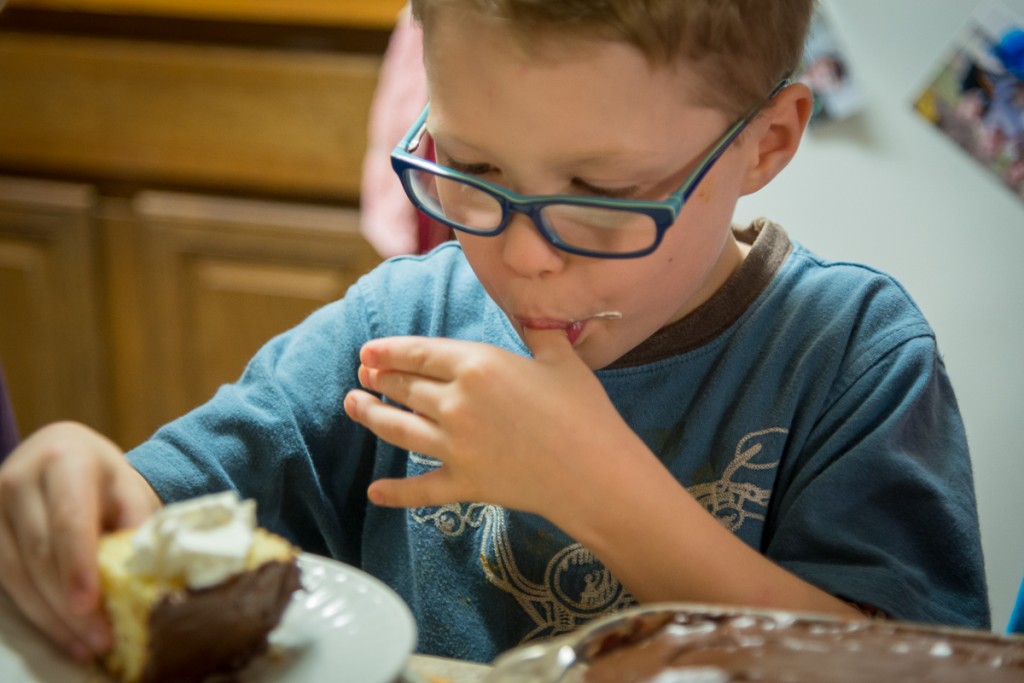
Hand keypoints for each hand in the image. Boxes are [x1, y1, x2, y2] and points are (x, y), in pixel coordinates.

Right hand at [0, 422, 160, 660]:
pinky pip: (4, 579)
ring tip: (86, 644)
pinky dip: (35, 610)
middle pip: (40, 552)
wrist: (64, 454)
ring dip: (51, 616)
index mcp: (65, 459)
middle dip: (68, 603)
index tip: (89, 605)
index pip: (69, 519)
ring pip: (16, 573)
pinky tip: (63, 632)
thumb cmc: (104, 480)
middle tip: (99, 637)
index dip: (77, 565)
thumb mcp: (129, 490)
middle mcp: (21, 478)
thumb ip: (136, 524)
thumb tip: (144, 576)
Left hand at [343, 329, 646, 522]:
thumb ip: (535, 331)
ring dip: (370, 416)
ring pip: (397, 429)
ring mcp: (455, 446)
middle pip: (403, 388)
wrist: (596, 472)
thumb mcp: (560, 358)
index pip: (418, 353)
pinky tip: (374, 492)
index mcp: (477, 365)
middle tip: (362, 376)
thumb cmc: (584, 411)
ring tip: (353, 406)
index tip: (368, 351)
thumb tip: (528, 307)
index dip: (388, 351)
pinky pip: (419, 489)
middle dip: (377, 379)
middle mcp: (456, 403)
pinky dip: (394, 493)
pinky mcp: (463, 483)